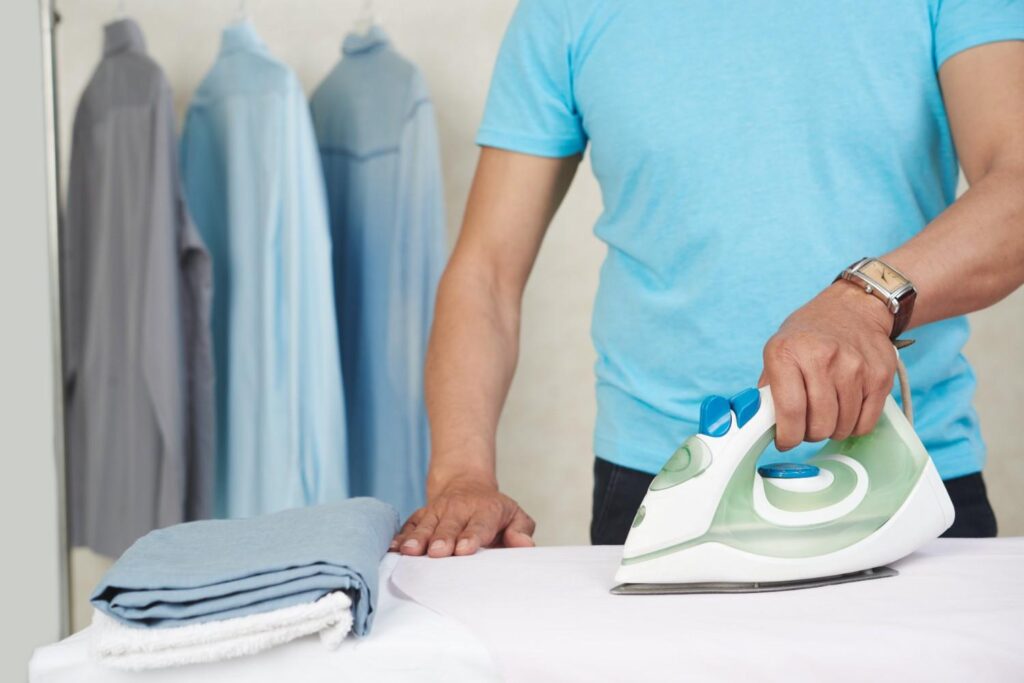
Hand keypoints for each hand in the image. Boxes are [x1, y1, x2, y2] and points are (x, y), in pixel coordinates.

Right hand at [391, 474, 535, 556]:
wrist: (465, 485)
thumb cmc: (493, 511)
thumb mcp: (515, 515)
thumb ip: (521, 530)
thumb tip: (525, 544)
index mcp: (485, 511)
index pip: (478, 525)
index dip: (471, 537)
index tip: (464, 549)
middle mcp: (459, 510)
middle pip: (449, 526)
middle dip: (443, 538)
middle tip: (438, 552)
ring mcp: (437, 512)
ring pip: (426, 525)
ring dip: (418, 539)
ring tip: (411, 552)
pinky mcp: (421, 516)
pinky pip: (409, 525)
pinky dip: (401, 536)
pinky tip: (394, 548)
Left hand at [760, 281, 896, 450]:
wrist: (852, 308)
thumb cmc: (808, 334)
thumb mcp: (777, 349)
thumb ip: (769, 388)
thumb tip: (761, 423)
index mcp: (787, 353)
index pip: (790, 411)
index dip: (787, 436)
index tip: (785, 441)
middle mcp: (822, 358)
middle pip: (819, 423)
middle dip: (809, 434)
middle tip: (805, 426)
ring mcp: (855, 367)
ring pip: (843, 426)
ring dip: (831, 430)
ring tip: (825, 414)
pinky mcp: (880, 376)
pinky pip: (865, 422)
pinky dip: (853, 426)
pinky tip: (845, 411)